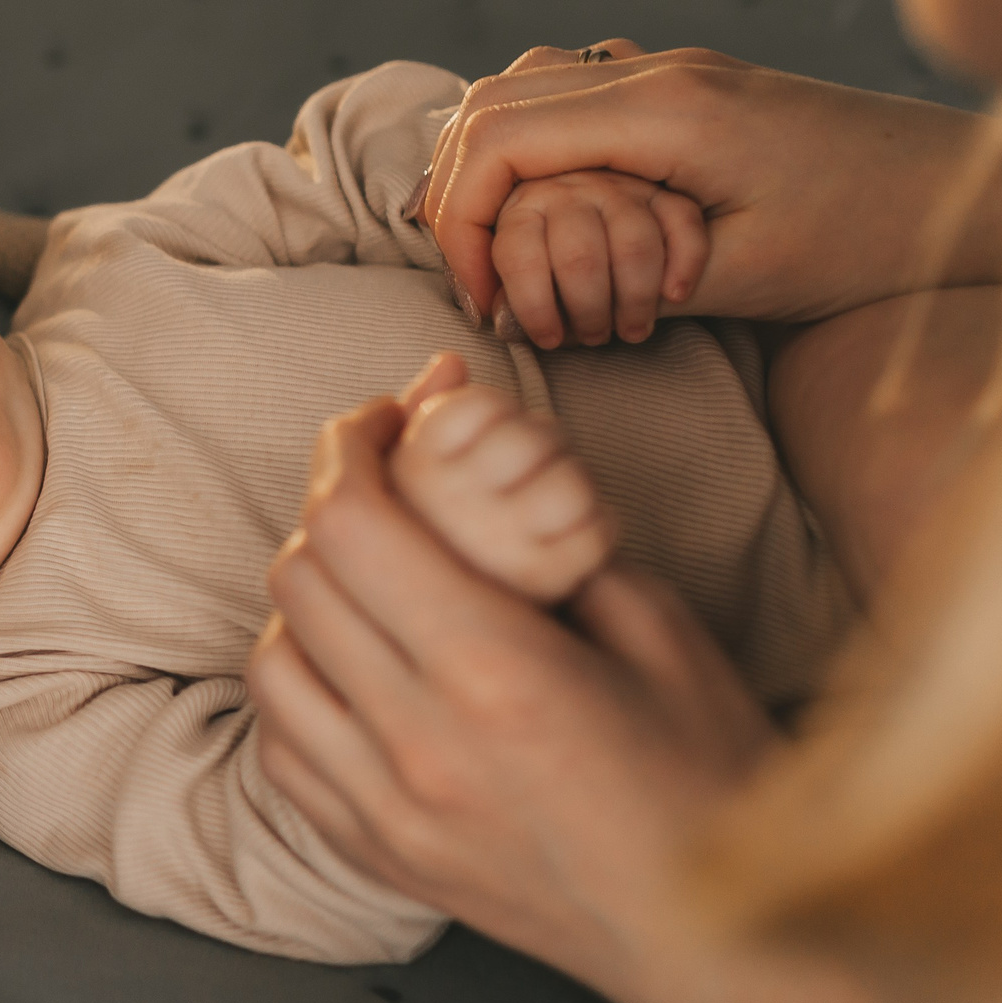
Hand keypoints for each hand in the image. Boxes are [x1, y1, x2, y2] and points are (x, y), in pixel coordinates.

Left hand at [247, 389, 773, 1002]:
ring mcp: (386, 811)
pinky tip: (350, 668)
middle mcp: (419, 743)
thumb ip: (559, 542)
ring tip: (366, 579)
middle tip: (383, 481)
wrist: (718, 944)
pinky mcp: (375, 856)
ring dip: (304, 602)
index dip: (352, 447)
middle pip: (300, 580)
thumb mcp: (660, 629)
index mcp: (494, 671)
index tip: (384, 420)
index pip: (354, 524)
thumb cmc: (709, 776)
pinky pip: (282, 750)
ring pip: (270, 663)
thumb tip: (482, 466)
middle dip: (332, 505)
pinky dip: (298, 690)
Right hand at [389, 353, 616, 601]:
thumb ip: (422, 409)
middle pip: (531, 434)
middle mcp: (444, 508)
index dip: (497, 418)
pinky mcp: (546, 583)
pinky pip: (599, 525)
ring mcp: (494, 546)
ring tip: (544, 514)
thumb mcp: (402, 472)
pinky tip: (568, 549)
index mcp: (405, 475)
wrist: (461, 641)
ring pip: (571, 479)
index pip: (480, 404)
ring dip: (570, 487)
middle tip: (519, 482)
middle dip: (537, 448)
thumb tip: (451, 361)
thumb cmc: (432, 542)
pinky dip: (597, 529)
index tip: (481, 452)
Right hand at [418, 42, 1001, 340]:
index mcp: (664, 110)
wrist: (959, 188)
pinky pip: (564, 92)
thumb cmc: (865, 239)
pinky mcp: (683, 85)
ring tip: (489, 245)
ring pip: (518, 87)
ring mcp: (668, 68)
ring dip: (482, 164)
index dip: (461, 222)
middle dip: (455, 196)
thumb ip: (624, 264)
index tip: (481, 297)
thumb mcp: (741, 275)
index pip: (498, 139)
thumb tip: (523, 286)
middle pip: (488, 103)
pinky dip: (523, 144)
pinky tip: (534, 202)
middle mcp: (655, 71)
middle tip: (471, 280)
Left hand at [491, 167, 708, 346]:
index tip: (548, 339)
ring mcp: (621, 185)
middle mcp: (569, 187)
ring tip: (633, 329)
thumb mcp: (519, 273)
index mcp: (522, 206)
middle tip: (595, 336)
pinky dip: (684, 264)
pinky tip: (675, 296)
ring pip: (635, 246)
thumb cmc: (549, 258)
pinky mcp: (666, 191)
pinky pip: (683, 223)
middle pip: (581, 258)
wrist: (596, 213)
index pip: (519, 255)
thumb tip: (505, 324)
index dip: (533, 307)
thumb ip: (513, 296)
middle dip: (588, 311)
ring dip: (636, 299)